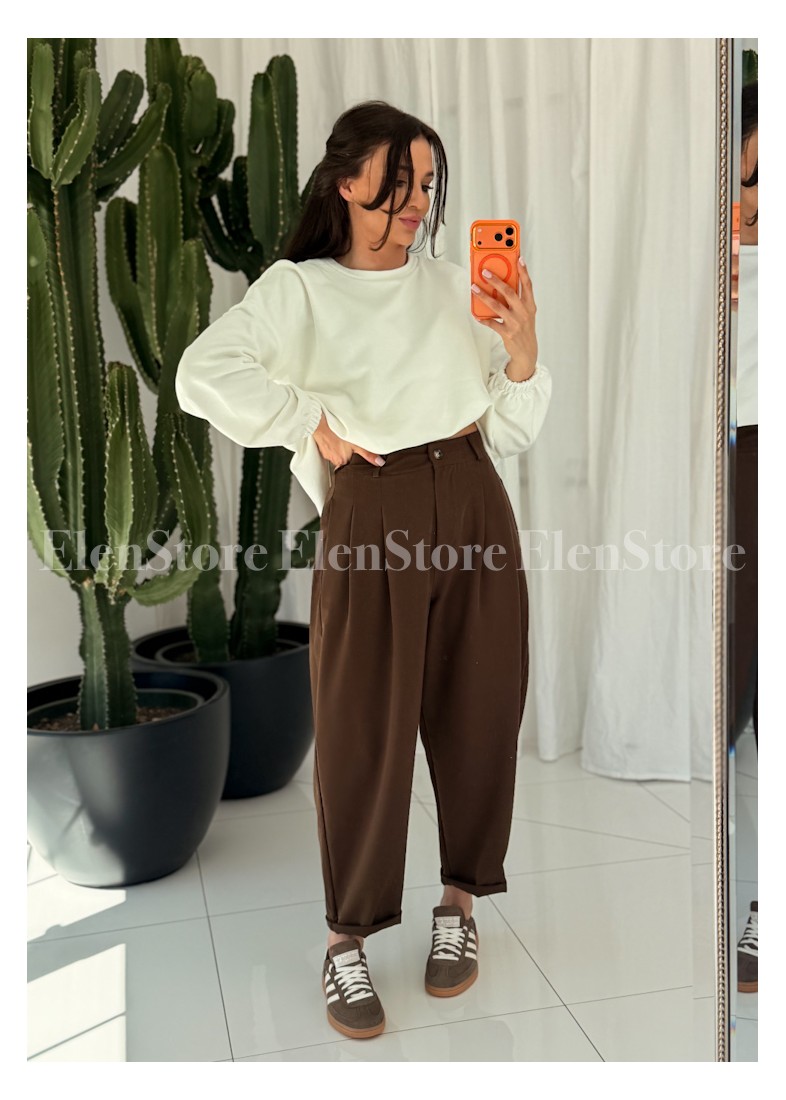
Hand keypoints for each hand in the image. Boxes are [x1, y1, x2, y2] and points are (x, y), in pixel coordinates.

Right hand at [312, 413, 385, 467]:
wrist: (319, 423)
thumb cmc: (336, 432)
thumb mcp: (356, 443)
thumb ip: (368, 454)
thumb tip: (379, 463)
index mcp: (342, 461)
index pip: (351, 465)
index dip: (355, 460)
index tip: (357, 455)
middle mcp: (334, 460)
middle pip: (345, 460)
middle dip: (348, 454)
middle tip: (350, 445)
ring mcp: (327, 454)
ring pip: (337, 454)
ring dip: (341, 449)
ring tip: (343, 441)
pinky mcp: (322, 447)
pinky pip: (330, 449)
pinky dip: (334, 444)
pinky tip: (336, 438)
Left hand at [471, 257, 537, 378]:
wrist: (527, 352)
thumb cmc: (524, 328)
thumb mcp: (526, 313)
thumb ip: (518, 299)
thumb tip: (502, 284)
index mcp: (530, 305)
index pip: (528, 285)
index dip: (524, 271)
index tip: (519, 258)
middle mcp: (523, 313)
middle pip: (509, 292)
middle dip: (496, 281)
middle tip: (485, 272)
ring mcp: (515, 323)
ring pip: (497, 306)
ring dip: (484, 296)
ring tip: (474, 288)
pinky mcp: (507, 333)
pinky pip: (491, 323)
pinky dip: (482, 318)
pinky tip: (476, 314)